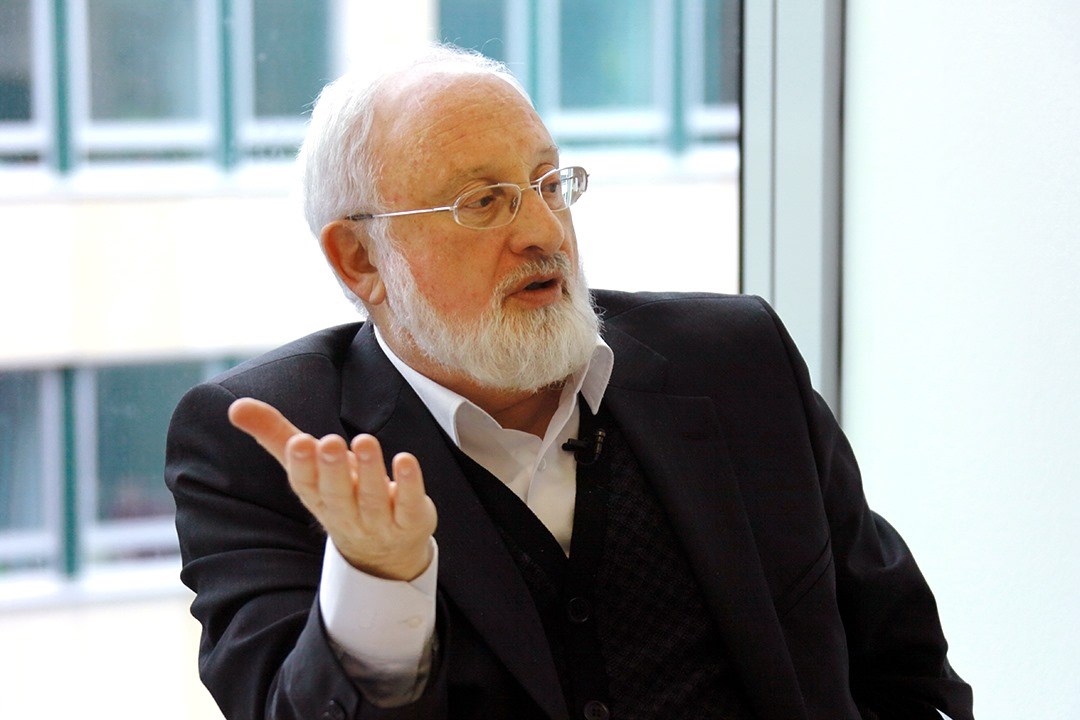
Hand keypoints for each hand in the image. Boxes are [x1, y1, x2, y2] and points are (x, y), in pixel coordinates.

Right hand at [227, 397, 436, 580]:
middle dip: (332, 469)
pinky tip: (405, 460)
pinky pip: (410, 505)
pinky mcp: (411, 521)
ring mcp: (379, 521)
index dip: (302, 466)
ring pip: (373, 498)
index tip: (299, 442)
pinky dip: (409, 485)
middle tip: (331, 442)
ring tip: (366, 441)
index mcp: (317, 497)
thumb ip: (275, 435)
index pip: (305, 485)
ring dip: (369, 471)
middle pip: (336, 494)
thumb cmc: (340, 494)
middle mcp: (345, 513)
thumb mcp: (309, 467)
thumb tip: (235, 406)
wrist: (383, 553)